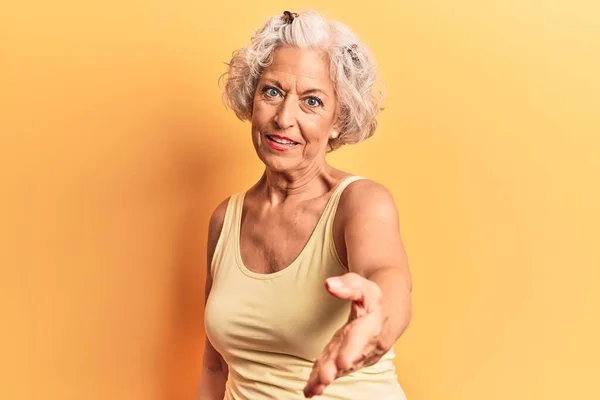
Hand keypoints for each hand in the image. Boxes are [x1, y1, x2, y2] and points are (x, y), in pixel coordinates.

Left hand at [303, 272, 388, 397]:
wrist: (387, 315)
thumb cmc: (372, 300)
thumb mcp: (364, 286)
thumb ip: (348, 285)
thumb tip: (329, 285)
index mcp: (372, 323)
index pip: (362, 336)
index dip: (352, 349)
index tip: (342, 362)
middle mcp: (366, 343)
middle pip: (351, 357)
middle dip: (337, 368)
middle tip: (324, 378)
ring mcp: (357, 354)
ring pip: (342, 368)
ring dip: (328, 378)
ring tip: (313, 389)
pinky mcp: (347, 359)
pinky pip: (335, 370)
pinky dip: (322, 381)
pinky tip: (310, 390)